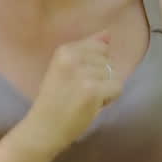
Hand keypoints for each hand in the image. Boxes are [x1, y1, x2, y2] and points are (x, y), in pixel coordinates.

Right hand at [17, 31, 120, 154]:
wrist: (44, 127)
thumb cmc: (55, 99)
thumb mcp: (65, 67)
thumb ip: (87, 49)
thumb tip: (108, 33)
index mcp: (64, 50)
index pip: (99, 47)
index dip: (95, 65)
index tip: (78, 79)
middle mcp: (73, 58)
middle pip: (108, 61)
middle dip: (101, 77)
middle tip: (81, 91)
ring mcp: (83, 74)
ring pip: (114, 75)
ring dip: (105, 89)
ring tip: (86, 99)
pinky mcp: (93, 91)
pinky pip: (117, 88)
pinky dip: (110, 99)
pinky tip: (93, 105)